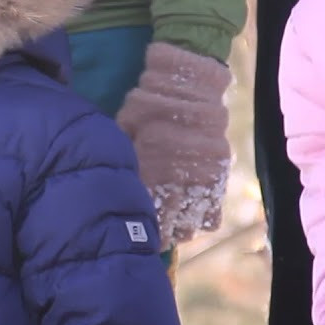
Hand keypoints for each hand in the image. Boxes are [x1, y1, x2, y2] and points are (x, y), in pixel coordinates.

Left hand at [115, 42, 232, 248]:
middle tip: (152, 241)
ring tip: (172, 233)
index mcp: (150, 168)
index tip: (133, 240)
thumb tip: (107, 184)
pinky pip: (212, 211)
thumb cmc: (147, 105)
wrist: (188, 83)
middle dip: (160, 235)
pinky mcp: (217, 173)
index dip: (139, 229)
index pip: (144, 211)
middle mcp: (175, 178)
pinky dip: (202, 221)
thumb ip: (120, 158)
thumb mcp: (123, 129)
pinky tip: (192, 223)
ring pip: (191, 223)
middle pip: (168, 224)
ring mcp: (199, 177)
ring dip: (180, 230)